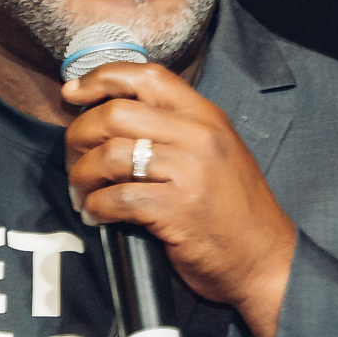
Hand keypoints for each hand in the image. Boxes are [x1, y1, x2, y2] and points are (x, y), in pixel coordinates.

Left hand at [63, 60, 296, 336]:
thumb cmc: (232, 210)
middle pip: (115, 113)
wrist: (265, 260)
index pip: (146, 76)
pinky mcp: (178, 209)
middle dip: (80, 135)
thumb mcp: (214, 154)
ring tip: (83, 193)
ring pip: (110, 155)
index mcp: (206, 117)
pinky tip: (98, 215)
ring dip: (82, 175)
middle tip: (74, 158)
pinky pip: (117, 198)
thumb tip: (108, 115)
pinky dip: (96, 207)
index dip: (101, 77)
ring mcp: (190, 172)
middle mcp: (199, 136)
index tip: (73, 91)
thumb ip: (173, 130)